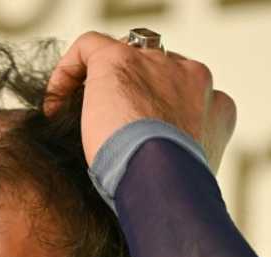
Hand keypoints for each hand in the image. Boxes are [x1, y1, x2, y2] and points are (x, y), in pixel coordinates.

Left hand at [44, 31, 236, 175]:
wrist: (162, 183)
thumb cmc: (169, 195)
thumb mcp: (182, 179)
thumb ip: (172, 161)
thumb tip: (138, 176)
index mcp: (216, 106)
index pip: (184, 95)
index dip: (153, 116)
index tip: (130, 142)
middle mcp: (193, 77)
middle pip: (155, 72)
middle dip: (128, 97)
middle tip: (101, 130)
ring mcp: (159, 65)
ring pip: (124, 56)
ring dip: (98, 87)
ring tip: (72, 121)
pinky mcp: (120, 60)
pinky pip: (89, 47)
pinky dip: (68, 71)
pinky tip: (54, 107)